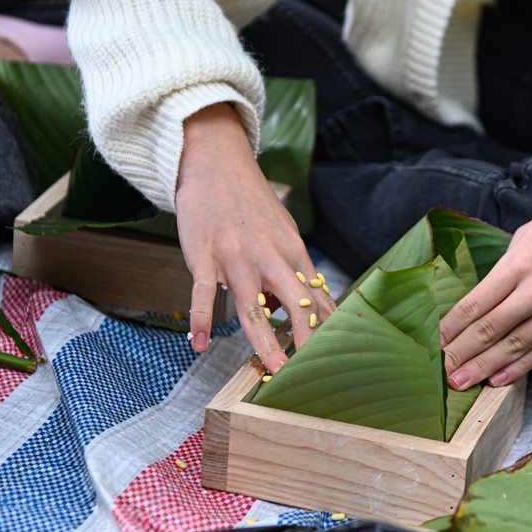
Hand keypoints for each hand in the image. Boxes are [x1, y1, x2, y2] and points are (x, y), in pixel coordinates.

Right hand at [175, 103, 334, 372]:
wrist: (216, 160)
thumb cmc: (250, 201)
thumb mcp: (280, 232)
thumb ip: (289, 269)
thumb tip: (292, 309)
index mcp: (292, 250)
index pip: (317, 295)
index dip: (326, 327)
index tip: (333, 355)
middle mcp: (269, 255)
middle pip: (295, 303)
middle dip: (306, 340)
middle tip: (311, 371)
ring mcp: (235, 257)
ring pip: (252, 306)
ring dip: (263, 341)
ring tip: (271, 369)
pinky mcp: (204, 255)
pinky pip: (202, 293)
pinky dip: (200, 321)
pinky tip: (199, 345)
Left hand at [441, 64, 531, 388]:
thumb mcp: (530, 235)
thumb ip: (506, 269)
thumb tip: (481, 301)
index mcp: (521, 263)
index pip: (476, 304)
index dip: (452, 329)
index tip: (434, 344)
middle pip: (491, 330)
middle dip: (462, 355)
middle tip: (442, 375)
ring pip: (517, 346)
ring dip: (486, 368)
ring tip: (463, 383)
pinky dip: (521, 367)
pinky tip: (500, 379)